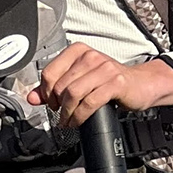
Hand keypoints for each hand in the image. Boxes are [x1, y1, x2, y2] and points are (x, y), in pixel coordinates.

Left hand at [36, 44, 172, 130]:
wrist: (141, 85)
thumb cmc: (109, 82)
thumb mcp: (80, 81)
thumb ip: (54, 88)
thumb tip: (32, 97)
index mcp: (77, 52)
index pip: (49, 72)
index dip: (45, 92)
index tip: (50, 103)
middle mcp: (90, 56)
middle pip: (60, 85)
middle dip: (57, 105)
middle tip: (60, 114)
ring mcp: (104, 68)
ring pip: (73, 93)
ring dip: (68, 112)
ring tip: (68, 120)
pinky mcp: (115, 83)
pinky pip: (90, 102)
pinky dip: (80, 116)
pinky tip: (78, 120)